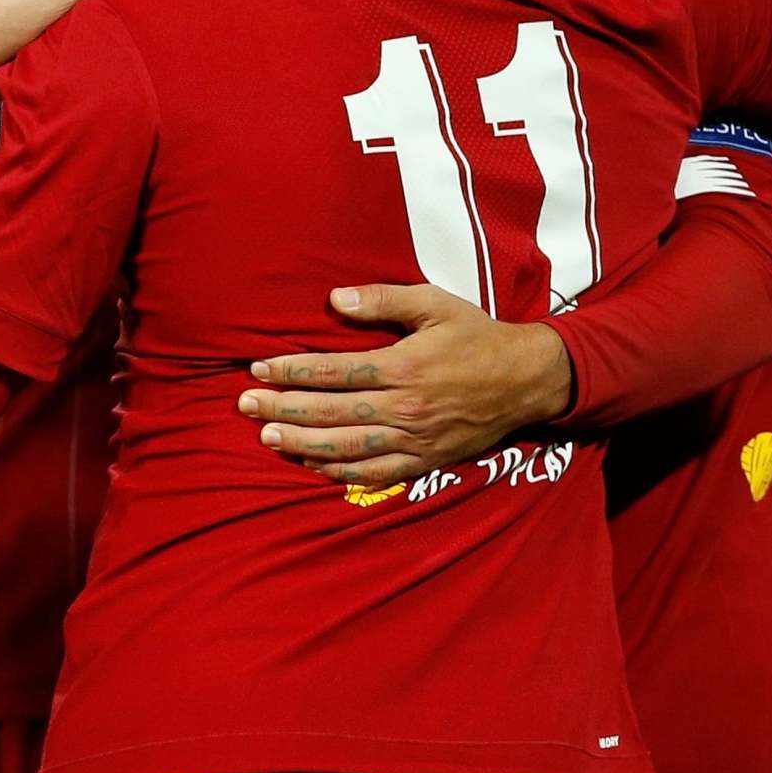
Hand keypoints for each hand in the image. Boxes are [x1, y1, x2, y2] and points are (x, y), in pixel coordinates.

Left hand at [235, 284, 573, 484]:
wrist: (526, 380)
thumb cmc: (475, 335)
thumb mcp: (434, 303)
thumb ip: (383, 300)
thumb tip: (333, 299)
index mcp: (406, 365)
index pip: (337, 371)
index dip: (294, 371)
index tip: (259, 368)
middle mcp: (407, 407)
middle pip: (333, 412)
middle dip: (284, 408)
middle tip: (245, 405)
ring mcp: (415, 438)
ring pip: (348, 447)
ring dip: (303, 443)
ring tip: (266, 436)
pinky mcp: (425, 460)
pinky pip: (376, 473)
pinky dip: (340, 473)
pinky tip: (310, 464)